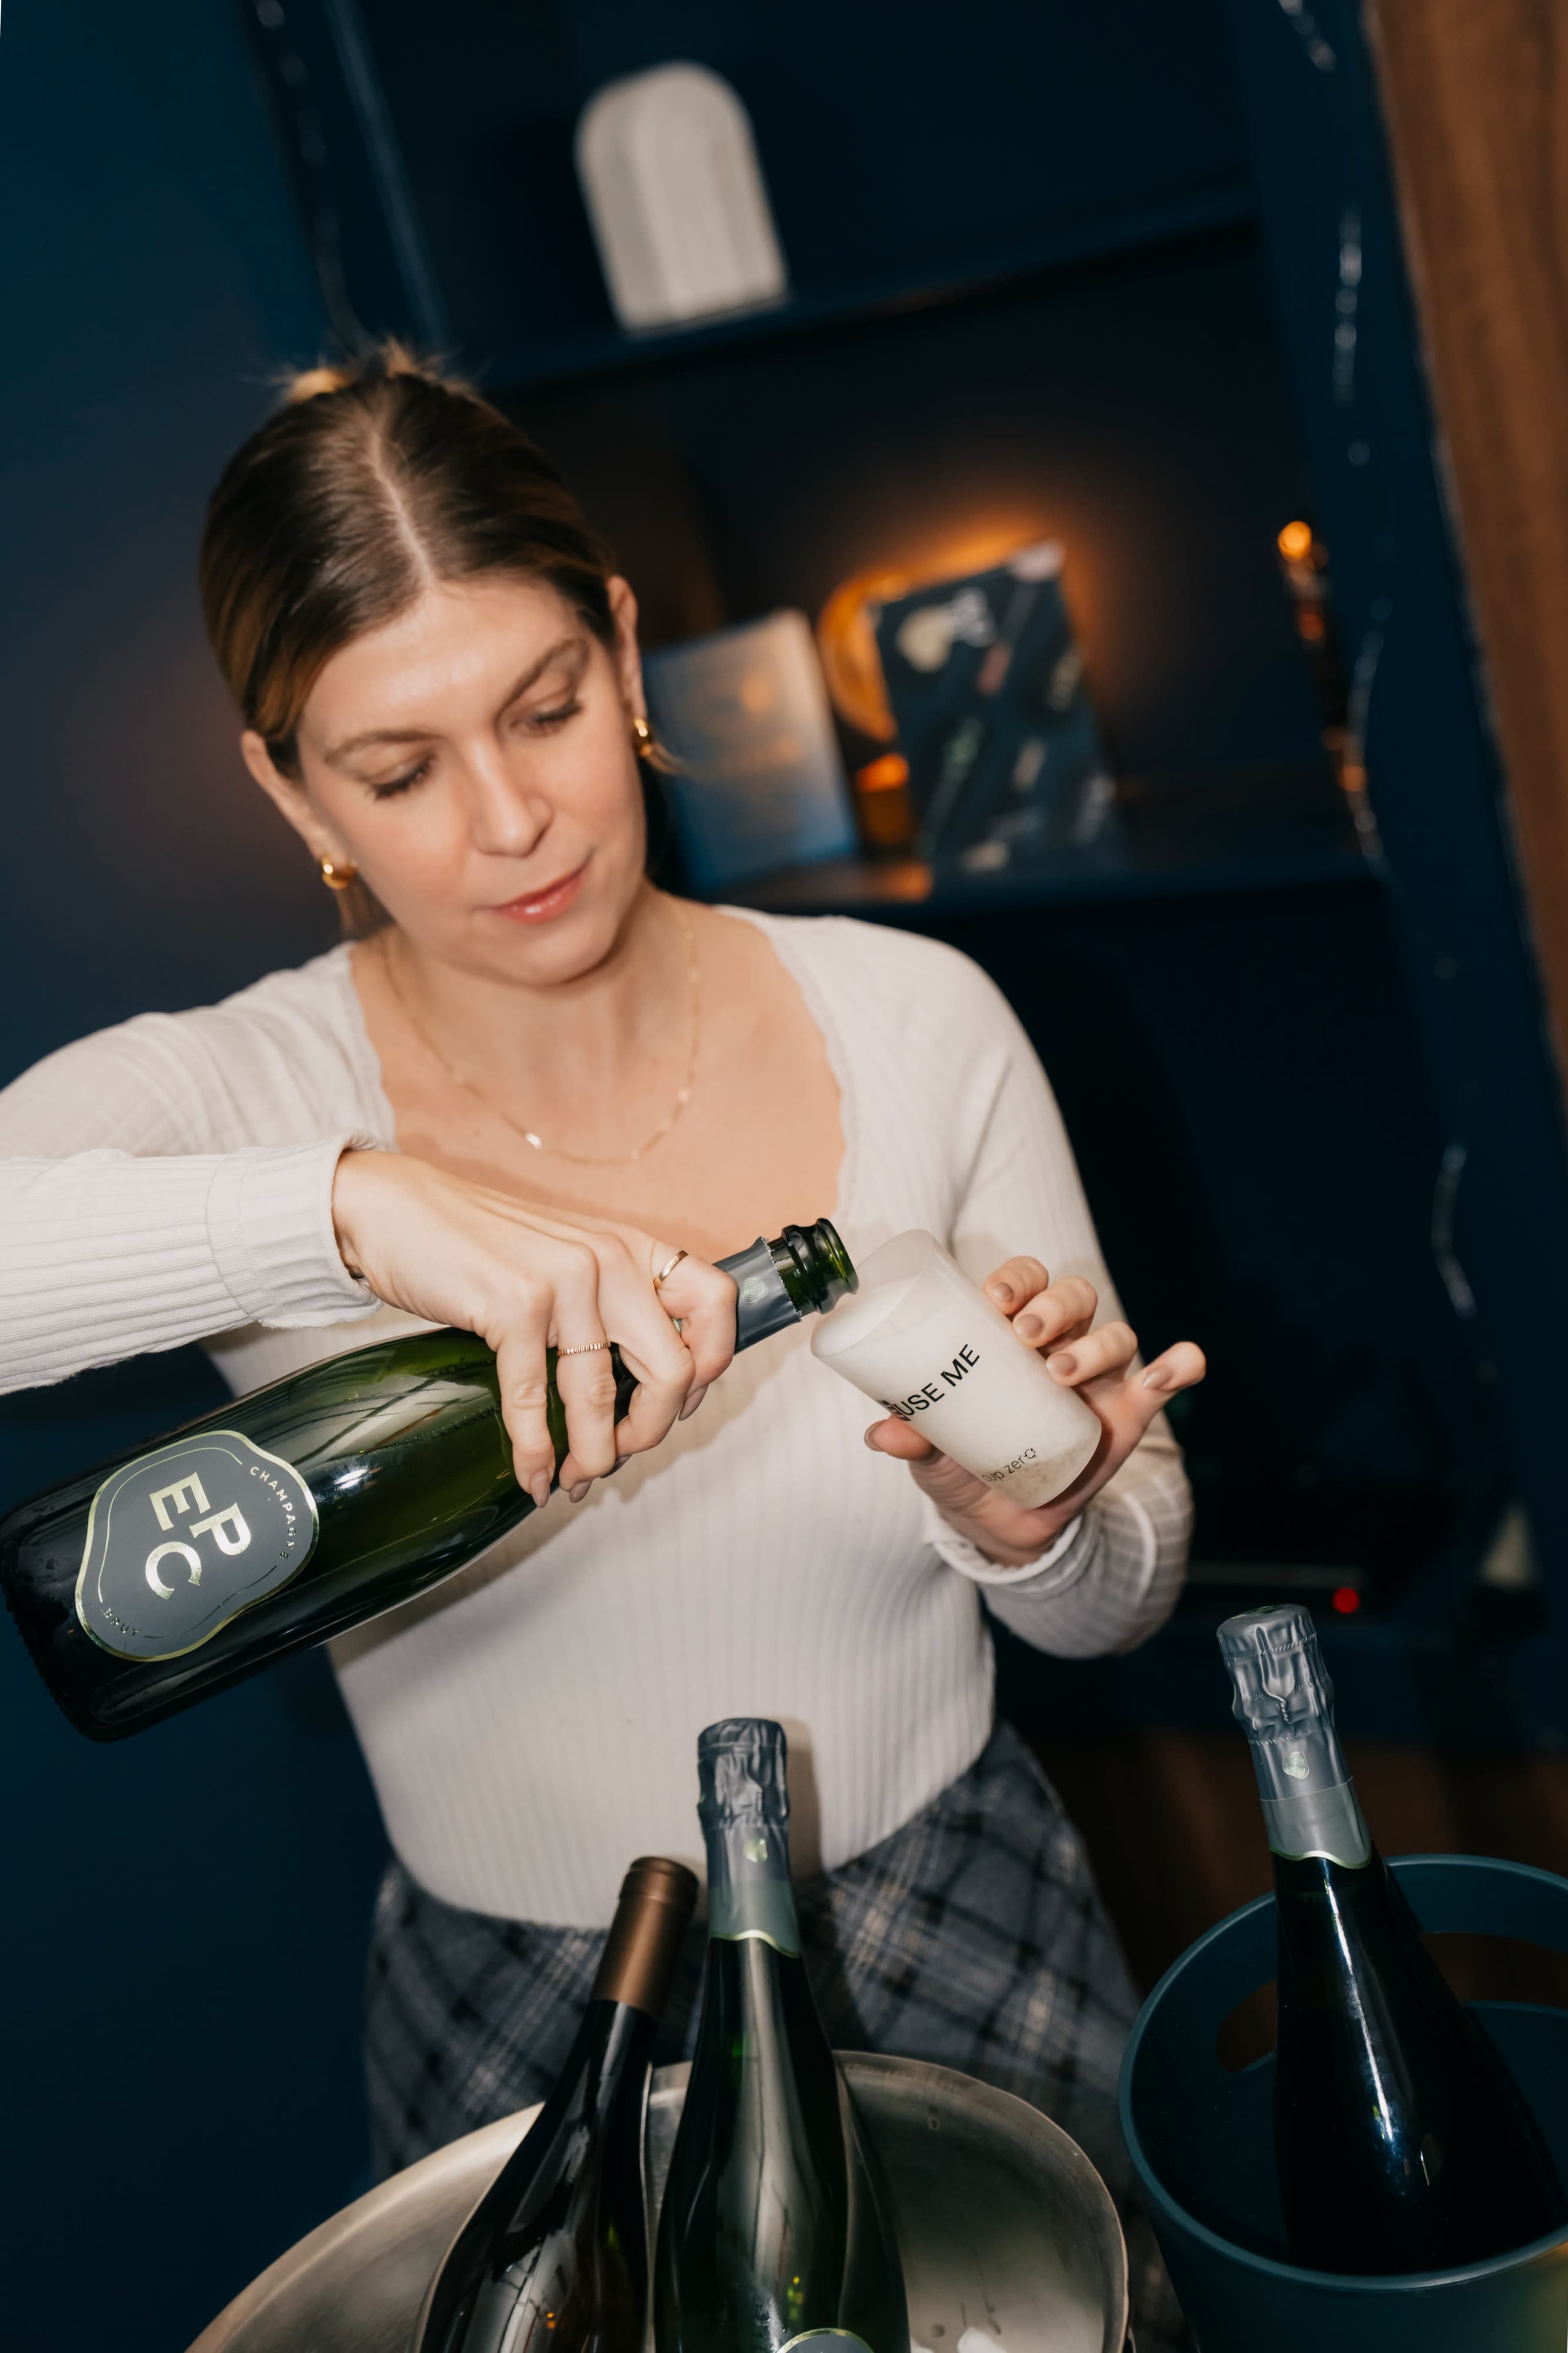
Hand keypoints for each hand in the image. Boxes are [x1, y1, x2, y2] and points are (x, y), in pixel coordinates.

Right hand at [330, 1148, 736, 1503]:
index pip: (716, 1304)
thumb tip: (639, 1388)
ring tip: (574, 1480)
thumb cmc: (482, 1245)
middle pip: (674, 1368)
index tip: (677, 1405)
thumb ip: (610, 1303)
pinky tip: (533, 1476)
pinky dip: (535, 1452)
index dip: (710, 1367)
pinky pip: (533, 1399)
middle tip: (619, 1454)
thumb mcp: (567, 1258)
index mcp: (632, 1247)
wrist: (399, 1211)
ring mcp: (563, 1281)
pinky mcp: (513, 1305)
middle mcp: (610, 1259)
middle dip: (651, 1430)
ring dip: (592, 1454)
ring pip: (602, 1395)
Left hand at [863, 1253, 1204, 1566]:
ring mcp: (1099, 1378)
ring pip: (1115, 1335)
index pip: (1023, 1282)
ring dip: (1096, 1344)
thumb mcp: (933, 1454)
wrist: (1001, 1521)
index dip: (1017, 1278)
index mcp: (1010, 1334)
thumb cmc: (962, 1463)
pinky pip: (1166, 1380)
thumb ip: (912, 1439)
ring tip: (1062, 1374)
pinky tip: (1174, 1368)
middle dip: (1055, 1305)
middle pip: (1074, 1297)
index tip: (996, 1298)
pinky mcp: (1130, 1414)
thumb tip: (881, 1433)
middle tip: (1026, 1333)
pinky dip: (1177, 1367)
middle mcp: (1060, 1344)